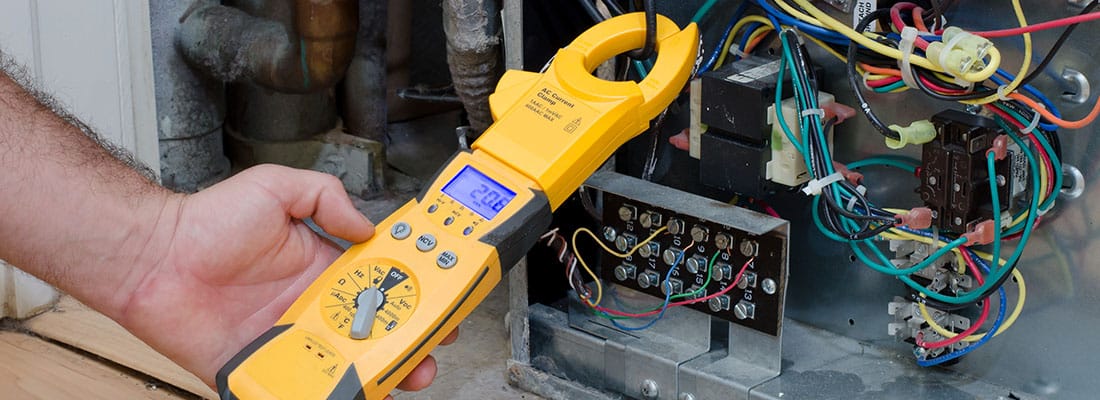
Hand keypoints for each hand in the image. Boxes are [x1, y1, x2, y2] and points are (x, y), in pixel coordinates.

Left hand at [116, 164, 453, 393]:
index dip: (412, 291)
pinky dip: (328, 395)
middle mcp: (312, 305)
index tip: (438, 297)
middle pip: (374, 331)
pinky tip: (353, 394)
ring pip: (347, 365)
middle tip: (429, 347)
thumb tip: (366, 225)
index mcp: (323, 266)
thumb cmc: (205, 221)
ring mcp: (291, 338)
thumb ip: (326, 196)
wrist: (154, 258)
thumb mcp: (276, 187)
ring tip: (402, 375)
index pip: (380, 282)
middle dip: (409, 342)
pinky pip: (301, 388)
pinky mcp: (264, 367)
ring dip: (379, 374)